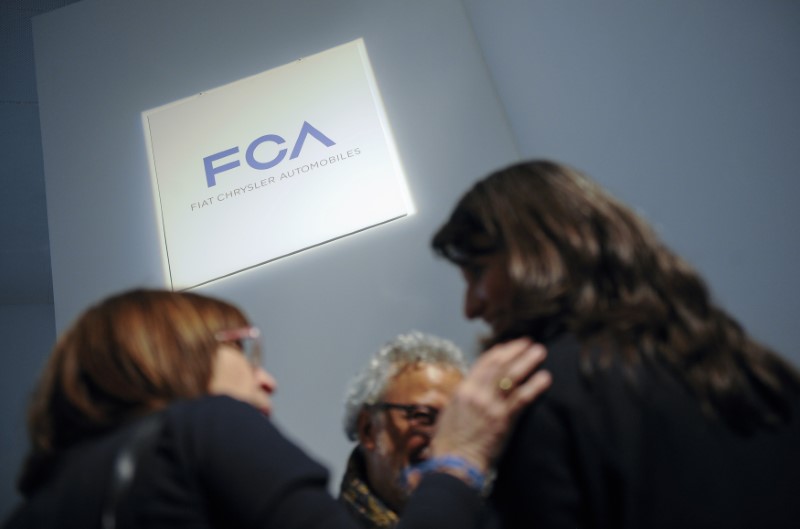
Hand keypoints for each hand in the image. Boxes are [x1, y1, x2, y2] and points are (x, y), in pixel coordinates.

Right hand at [430, 338, 550, 474]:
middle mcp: (477, 393)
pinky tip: (545, 378)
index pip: (483, 363)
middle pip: (500, 365)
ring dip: (527, 362)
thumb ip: (463, 397)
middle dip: (515, 351)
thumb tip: (471, 388)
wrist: (454, 462)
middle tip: (529, 342)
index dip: (499, 352)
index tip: (510, 346)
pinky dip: (534, 386)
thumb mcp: (450, 412)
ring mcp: (491, 405)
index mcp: (463, 389)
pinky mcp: (503, 419)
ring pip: (511, 376)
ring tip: (540, 351)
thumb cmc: (449, 441)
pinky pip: (522, 398)